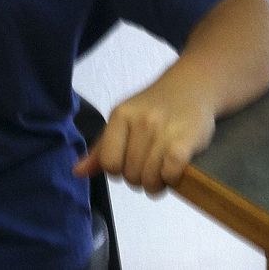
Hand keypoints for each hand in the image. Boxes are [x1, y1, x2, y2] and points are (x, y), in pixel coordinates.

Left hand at [72, 77, 215, 194]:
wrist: (191, 86)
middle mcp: (139, 121)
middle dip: (139, 179)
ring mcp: (162, 131)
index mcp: (120, 115)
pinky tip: (174, 169)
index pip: (108, 163)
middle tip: (150, 166)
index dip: (118, 171)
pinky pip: (170, 175)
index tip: (129, 163)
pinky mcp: (184, 141)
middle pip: (129, 175)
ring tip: (162, 171)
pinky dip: (172, 179)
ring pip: (150, 180)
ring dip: (157, 183)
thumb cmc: (153, 107)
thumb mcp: (123, 120)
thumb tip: (77, 171)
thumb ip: (101, 148)